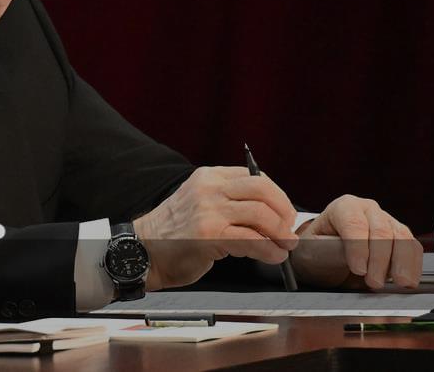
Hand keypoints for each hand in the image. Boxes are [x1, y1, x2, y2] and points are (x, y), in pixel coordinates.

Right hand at [133, 166, 297, 290]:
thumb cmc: (173, 232)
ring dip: (280, 233)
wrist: (144, 251)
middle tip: (289, 230)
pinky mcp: (209, 235)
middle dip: (284, 211)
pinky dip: (269, 250)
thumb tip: (272, 214)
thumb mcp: (200, 202)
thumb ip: (228, 201)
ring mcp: (208, 211)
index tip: (285, 213)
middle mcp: (209, 189)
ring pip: (261, 214)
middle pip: (263, 190)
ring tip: (284, 246)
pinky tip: (273, 256)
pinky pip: (251, 240)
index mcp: (208, 177)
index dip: (278, 196)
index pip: (255, 177)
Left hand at [290, 194, 421, 289]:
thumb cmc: (318, 249)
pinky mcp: (400, 236)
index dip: (358, 247)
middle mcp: (368, 210)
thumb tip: (345, 258)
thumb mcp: (313, 248)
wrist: (326, 253)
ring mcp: (386, 221)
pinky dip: (414, 265)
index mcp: (344, 207)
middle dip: (379, 259)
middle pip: (380, 231)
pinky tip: (409, 280)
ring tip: (398, 282)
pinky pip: (413, 247)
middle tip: (374, 282)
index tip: (358, 269)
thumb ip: (327, 250)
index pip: (354, 223)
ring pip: (402, 237)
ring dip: (401, 263)